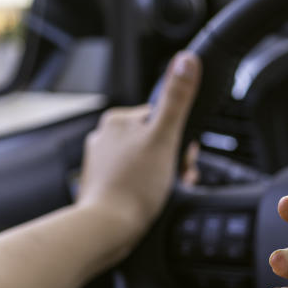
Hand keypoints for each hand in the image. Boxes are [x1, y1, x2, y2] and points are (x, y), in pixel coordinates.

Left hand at [76, 51, 200, 247]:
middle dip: (171, 159)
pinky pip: (133, 179)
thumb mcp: (165, 137)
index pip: (161, 118)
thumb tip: (186, 60)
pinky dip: (146, 188)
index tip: (183, 155)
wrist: (107, 228)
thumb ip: (177, 98)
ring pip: (145, 161)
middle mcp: (105, 136)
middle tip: (176, 176)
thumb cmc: (134, 186)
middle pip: (154, 140)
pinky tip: (150, 200)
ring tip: (164, 191)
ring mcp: (101, 162)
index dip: (178, 138)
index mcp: (118, 119)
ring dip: (162, 175)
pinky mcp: (102, 184)